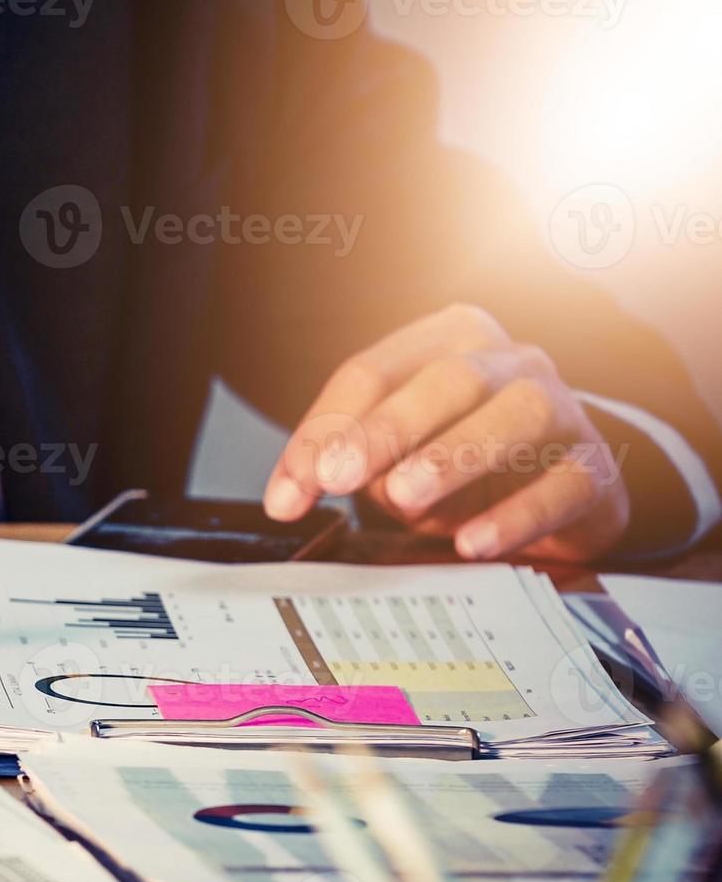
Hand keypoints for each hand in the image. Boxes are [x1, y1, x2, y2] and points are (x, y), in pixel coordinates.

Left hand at [263, 305, 628, 561]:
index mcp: (449, 339)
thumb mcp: (389, 456)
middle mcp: (511, 360)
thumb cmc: (460, 460)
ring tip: (404, 497)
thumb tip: (285, 497)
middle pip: (448, 379)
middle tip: (338, 478)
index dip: (325, 429)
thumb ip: (337, 463)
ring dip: (454, 455)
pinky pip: (562, 484)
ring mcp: (563, 408)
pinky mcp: (597, 466)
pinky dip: (515, 515)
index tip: (292, 492)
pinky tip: (472, 543)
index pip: (373, 372)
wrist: (558, 489)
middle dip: (385, 429)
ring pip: (517, 414)